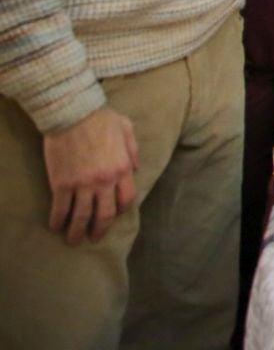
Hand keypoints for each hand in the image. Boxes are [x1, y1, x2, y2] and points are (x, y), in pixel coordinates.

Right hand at [43, 106, 138, 244]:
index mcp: (122, 168)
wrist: (73, 114)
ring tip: (73, 240)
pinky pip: (61, 208)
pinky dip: (58, 220)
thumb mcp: (127, 129)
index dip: (120, 210)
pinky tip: (55, 226)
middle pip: (104, 214)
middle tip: (94, 238)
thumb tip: (136, 168)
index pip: (126, 199)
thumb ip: (133, 151)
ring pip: (82, 216)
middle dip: (99, 229)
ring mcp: (82, 185)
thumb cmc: (101, 118)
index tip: (113, 215)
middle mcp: (104, 181)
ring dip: (77, 231)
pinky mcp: (62, 184)